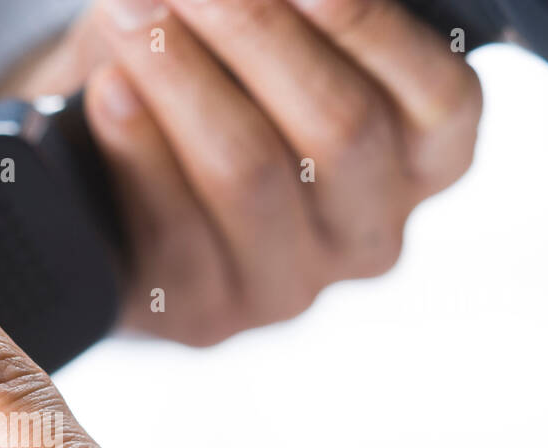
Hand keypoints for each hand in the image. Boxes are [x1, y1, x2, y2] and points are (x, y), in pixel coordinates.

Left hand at [4, 0, 482, 344]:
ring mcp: (288, 287)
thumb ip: (287, 11)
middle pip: (338, 128)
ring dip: (183, 77)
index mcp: (423, 163)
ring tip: (132, 10)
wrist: (118, 199)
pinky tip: (107, 90)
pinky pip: (173, 225)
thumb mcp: (266, 41)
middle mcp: (369, 236)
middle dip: (257, 32)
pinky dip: (136, 145)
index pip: (440, 100)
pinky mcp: (205, 316)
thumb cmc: (213, 90)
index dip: (372, 28)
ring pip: (248, 173)